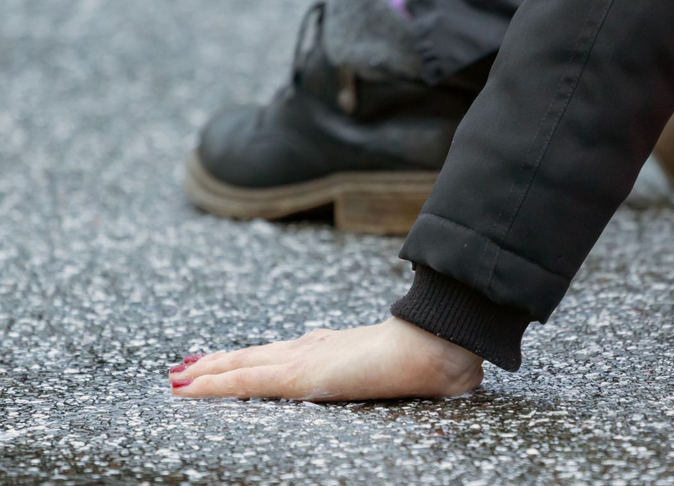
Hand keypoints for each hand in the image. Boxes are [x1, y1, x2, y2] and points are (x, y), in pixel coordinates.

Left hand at [167, 317, 483, 400]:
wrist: (432, 346)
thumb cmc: (429, 357)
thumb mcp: (404, 367)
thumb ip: (393, 368)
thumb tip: (400, 370)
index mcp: (334, 348)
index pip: (282, 353)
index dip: (253, 358)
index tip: (231, 360)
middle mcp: (311, 349)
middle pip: (254, 355)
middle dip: (220, 363)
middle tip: (187, 368)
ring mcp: (301, 360)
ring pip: (241, 365)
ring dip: (207, 371)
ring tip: (178, 377)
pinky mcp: (296, 375)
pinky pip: (243, 382)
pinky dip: (211, 385)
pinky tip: (186, 388)